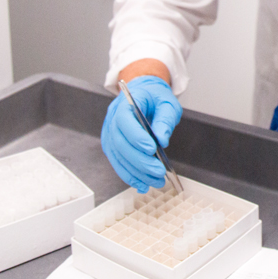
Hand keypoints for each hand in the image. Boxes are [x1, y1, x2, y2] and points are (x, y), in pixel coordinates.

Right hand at [101, 75, 182, 192]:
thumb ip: (165, 120)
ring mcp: (109, 133)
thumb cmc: (155, 97)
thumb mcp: (167, 103)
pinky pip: (118, 163)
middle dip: (140, 160)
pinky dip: (130, 175)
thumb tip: (162, 140)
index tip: (152, 148)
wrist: (144, 94)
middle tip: (159, 171)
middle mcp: (112, 119)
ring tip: (156, 181)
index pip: (124, 120)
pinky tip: (143, 184)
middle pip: (120, 143)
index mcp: (125, 103)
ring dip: (136, 172)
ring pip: (118, 157)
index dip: (135, 136)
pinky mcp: (112, 146)